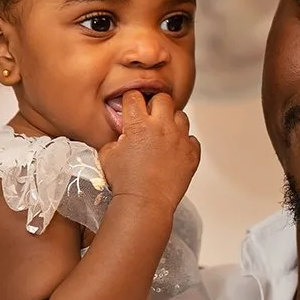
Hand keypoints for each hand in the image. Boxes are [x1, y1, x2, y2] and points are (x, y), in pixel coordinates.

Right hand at [98, 91, 199, 214]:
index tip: (131, 108)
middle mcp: (162, 127)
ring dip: (172, 122)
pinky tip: (174, 152)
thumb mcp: (107, 155)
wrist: (145, 203)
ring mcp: (180, 139)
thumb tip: (123, 134)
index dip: (131, 101)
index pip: (135, 96)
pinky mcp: (191, 154)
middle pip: (163, 98)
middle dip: (155, 105)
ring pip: (181, 116)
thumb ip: (115, 138)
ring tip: (164, 135)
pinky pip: (192, 139)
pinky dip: (184, 143)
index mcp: (139, 124)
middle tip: (150, 118)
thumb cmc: (125, 182)